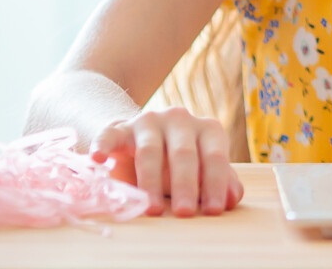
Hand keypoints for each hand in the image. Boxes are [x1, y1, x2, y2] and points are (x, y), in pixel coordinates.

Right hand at [90, 105, 244, 216]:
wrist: (140, 137)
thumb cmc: (178, 161)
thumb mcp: (201, 170)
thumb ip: (220, 182)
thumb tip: (234, 199)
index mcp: (207, 129)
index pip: (214, 156)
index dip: (215, 184)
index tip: (214, 211)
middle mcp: (179, 119)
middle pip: (183, 153)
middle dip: (185, 185)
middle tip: (186, 213)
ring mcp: (148, 121)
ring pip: (150, 150)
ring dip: (151, 181)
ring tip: (152, 209)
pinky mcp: (120, 128)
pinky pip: (110, 135)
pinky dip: (103, 146)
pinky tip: (97, 159)